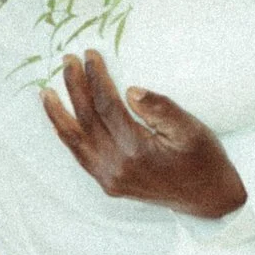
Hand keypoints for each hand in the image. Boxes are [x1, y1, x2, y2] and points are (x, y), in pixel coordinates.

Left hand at [41, 50, 246, 218]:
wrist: (207, 198)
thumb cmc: (203, 158)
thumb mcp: (191, 129)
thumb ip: (161, 109)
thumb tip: (132, 90)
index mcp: (137, 149)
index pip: (107, 105)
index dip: (96, 78)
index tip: (90, 55)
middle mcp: (117, 166)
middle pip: (87, 119)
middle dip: (75, 87)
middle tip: (68, 60)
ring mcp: (110, 178)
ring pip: (75, 141)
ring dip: (59, 113)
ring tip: (46, 91)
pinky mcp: (108, 185)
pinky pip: (80, 155)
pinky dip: (67, 136)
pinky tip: (60, 119)